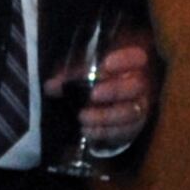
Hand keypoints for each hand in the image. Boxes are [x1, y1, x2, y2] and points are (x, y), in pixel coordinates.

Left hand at [62, 29, 157, 151]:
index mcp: (129, 66)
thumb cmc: (95, 83)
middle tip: (93, 95)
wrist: (106, 108)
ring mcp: (138, 108)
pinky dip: (104, 132)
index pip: (137, 57)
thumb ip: (70, 78)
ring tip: (83, 116)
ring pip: (131, 112)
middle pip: (136, 86)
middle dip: (115, 90)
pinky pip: (124, 132)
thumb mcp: (82, 75)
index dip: (126, 60)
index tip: (106, 64)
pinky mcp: (133, 128)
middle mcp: (138, 86)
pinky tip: (86, 130)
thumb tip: (51, 86)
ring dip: (105, 116)